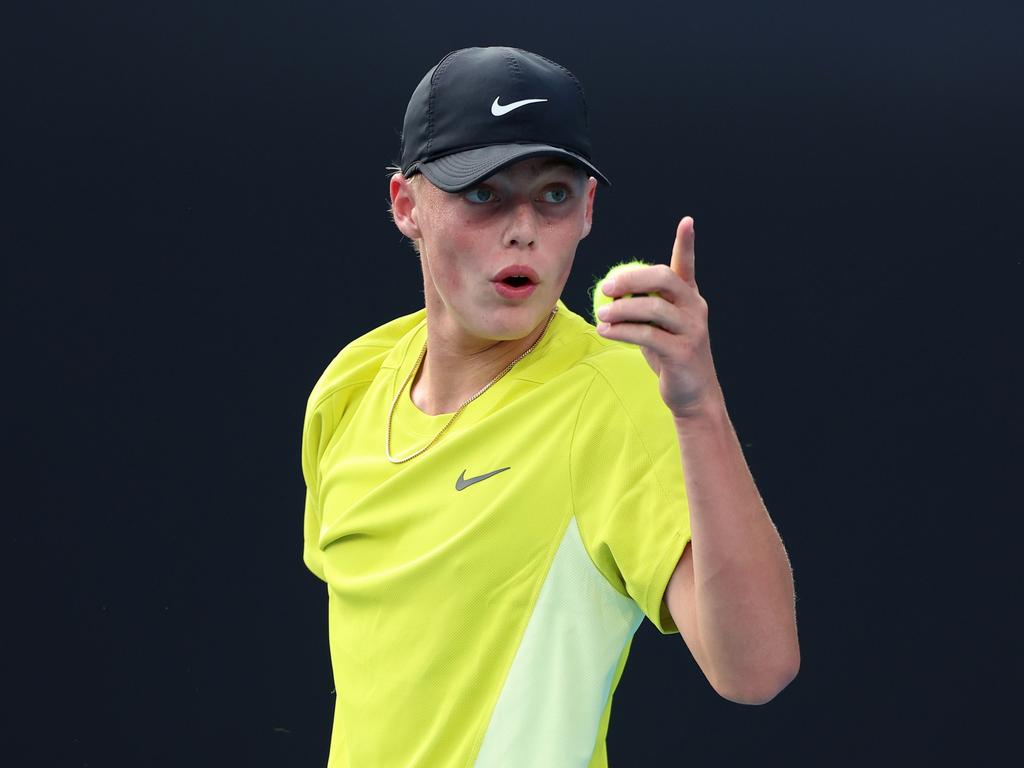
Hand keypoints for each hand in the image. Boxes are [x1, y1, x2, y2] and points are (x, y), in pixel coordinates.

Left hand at [595, 216, 722, 418]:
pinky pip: (647, 335)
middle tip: (606, 287)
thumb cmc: (670, 355)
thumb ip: (643, 307)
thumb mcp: (658, 327)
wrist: (692, 394)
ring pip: (653, 309)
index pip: (687, 265)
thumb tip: (610, 292)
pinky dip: (623, 332)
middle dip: (632, 279)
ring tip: (602, 315)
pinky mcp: (682, 352)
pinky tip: (606, 332)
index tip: (687, 221)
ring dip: (621, 310)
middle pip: (664, 280)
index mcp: (690, 298)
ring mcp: (692, 330)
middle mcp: (695, 308)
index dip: (687, 243)